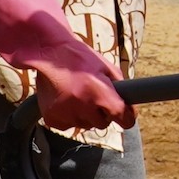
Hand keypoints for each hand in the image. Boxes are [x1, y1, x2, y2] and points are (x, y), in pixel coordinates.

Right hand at [0, 0, 128, 131]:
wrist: (47, 52)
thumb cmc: (79, 58)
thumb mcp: (105, 66)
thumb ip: (120, 86)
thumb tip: (130, 106)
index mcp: (99, 92)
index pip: (122, 117)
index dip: (126, 117)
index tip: (126, 115)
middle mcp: (82, 106)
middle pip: (102, 123)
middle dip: (101, 111)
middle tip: (93, 94)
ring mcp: (65, 113)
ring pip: (85, 125)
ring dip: (84, 114)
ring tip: (76, 92)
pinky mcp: (52, 118)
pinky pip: (68, 125)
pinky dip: (69, 115)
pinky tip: (65, 98)